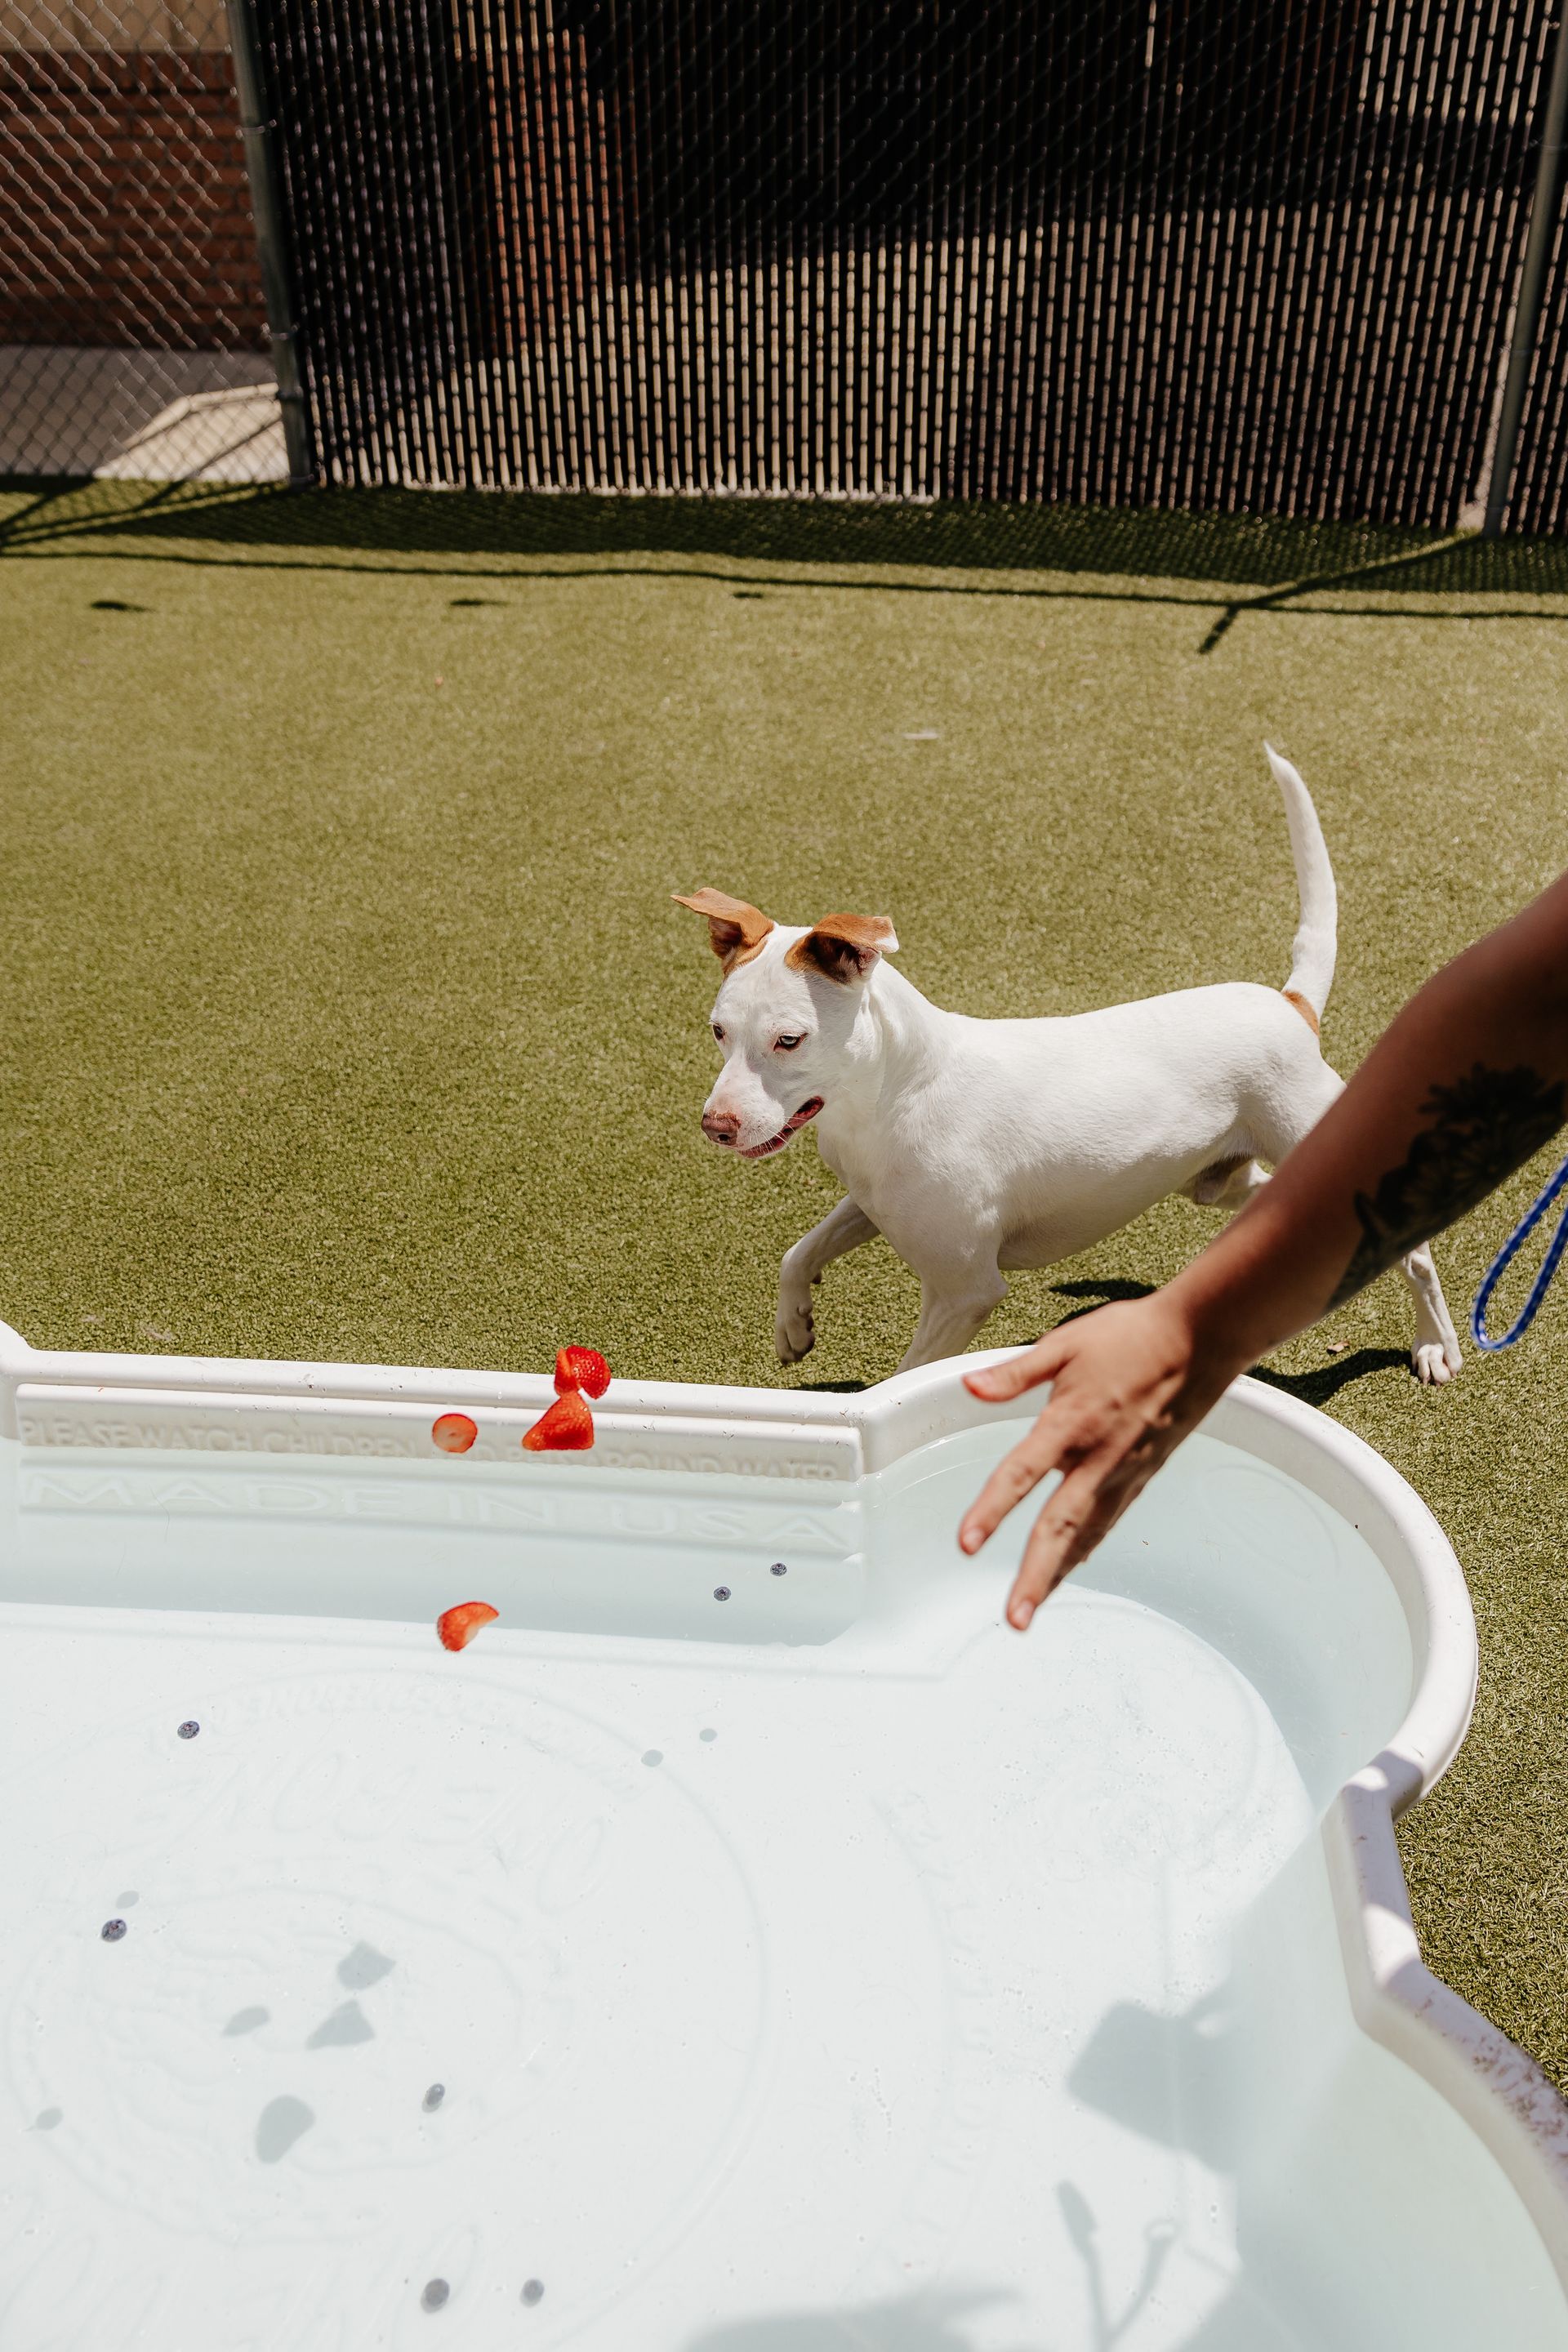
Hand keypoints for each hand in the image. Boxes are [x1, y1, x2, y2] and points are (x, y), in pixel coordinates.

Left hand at [957, 1295, 1242, 1629]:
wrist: (1200, 1339)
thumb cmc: (1128, 1336)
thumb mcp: (1064, 1344)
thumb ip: (1014, 1373)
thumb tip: (968, 1387)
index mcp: (1071, 1422)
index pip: (1022, 1473)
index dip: (992, 1510)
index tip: (966, 1545)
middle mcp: (1098, 1458)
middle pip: (1060, 1526)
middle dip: (1035, 1575)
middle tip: (1015, 1618)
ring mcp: (1125, 1471)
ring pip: (1086, 1533)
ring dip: (1058, 1573)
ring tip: (1032, 1609)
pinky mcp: (1143, 1474)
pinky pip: (1108, 1520)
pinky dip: (1085, 1548)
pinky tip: (1071, 1564)